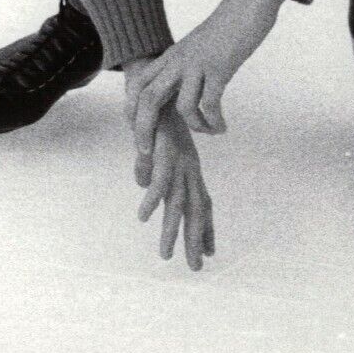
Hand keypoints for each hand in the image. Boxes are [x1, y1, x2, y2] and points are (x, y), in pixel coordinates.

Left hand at [124, 0, 287, 149]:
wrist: (248, 3)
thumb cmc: (227, 25)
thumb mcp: (198, 44)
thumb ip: (186, 63)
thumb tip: (183, 83)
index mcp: (172, 55)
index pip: (139, 83)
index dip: (132, 109)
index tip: (137, 130)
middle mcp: (180, 60)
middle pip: (149, 99)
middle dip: (144, 129)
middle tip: (148, 153)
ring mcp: (199, 63)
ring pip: (182, 107)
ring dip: (195, 127)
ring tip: (209, 131)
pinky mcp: (220, 67)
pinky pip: (211, 103)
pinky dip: (215, 121)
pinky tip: (223, 127)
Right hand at [134, 108, 214, 270]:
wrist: (159, 86)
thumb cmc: (157, 117)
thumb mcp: (153, 146)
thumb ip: (151, 167)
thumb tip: (143, 184)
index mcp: (188, 169)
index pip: (201, 203)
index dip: (205, 228)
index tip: (210, 253)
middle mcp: (187, 167)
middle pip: (195, 209)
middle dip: (195, 239)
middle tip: (196, 266)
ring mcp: (178, 160)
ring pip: (178, 201)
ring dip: (171, 229)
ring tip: (165, 254)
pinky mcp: (164, 150)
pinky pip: (159, 179)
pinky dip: (152, 198)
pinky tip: (144, 216)